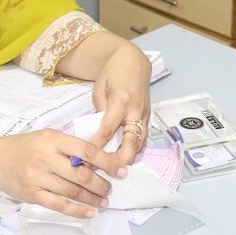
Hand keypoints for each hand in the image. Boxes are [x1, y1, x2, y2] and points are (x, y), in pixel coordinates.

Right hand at [0, 129, 118, 217]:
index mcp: (53, 139)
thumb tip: (100, 160)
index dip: (107, 162)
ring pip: (72, 192)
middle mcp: (45, 158)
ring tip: (104, 201)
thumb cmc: (25, 147)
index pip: (86, 150)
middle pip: (82, 175)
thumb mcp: (48, 137)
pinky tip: (89, 212)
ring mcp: (38, 178)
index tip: (121, 170)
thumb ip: (70, 147)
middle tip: (110, 189)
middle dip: (102, 185)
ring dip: (93, 199)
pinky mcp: (32, 195)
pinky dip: (77, 210)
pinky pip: (59, 205)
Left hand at [89, 42, 152, 166]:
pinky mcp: (148, 117)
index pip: (108, 129)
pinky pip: (143, 137)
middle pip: (132, 141)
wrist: (133, 61)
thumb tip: (97, 132)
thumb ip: (99, 110)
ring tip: (115, 169)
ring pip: (140, 142)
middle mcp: (136, 110)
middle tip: (110, 173)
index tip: (87, 159)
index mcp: (121, 101)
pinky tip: (124, 157)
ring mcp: (145, 114)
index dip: (98, 146)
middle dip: (122, 159)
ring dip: (129, 157)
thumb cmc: (112, 73)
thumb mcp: (99, 89)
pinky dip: (134, 149)